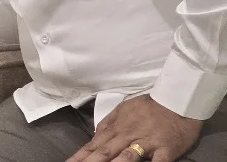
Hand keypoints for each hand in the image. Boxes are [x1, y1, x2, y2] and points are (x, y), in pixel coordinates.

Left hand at [66, 95, 201, 161]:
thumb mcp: (122, 110)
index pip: (93, 145)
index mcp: (116, 128)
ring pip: (127, 157)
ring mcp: (146, 143)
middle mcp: (128, 136)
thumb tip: (94, 136)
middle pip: (105, 152)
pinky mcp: (166, 149)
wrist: (177, 100)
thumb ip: (107, 124)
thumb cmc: (148, 107)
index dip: (80, 156)